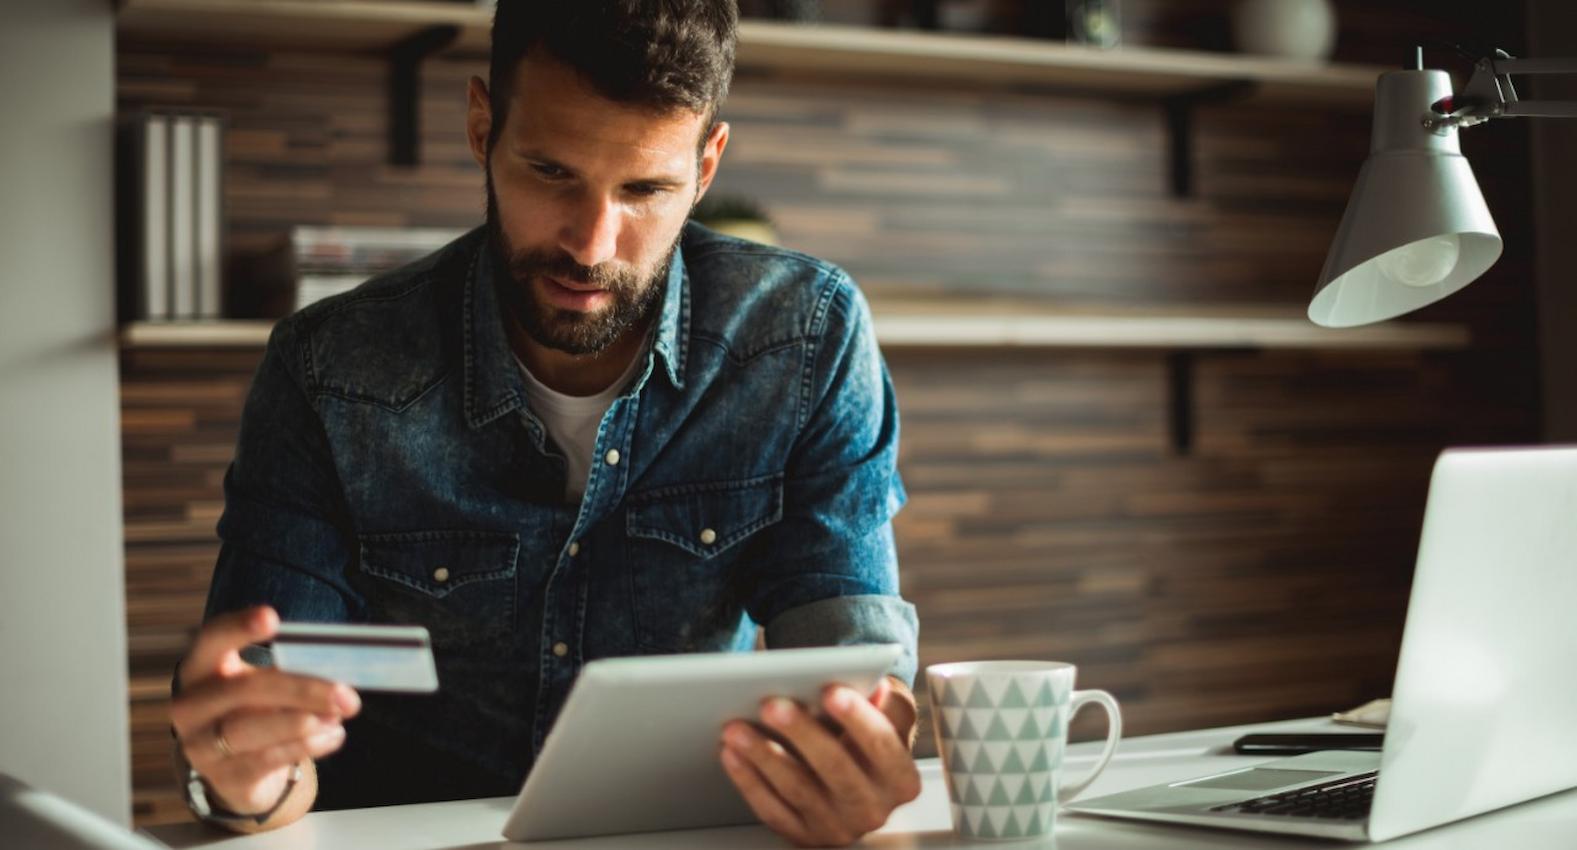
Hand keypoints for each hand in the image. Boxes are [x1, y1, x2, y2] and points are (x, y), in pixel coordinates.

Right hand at [169, 606, 360, 815]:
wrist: (239, 769)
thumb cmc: (256, 710)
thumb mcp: (264, 684)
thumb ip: (289, 671)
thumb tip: (337, 671)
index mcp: (201, 669)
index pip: (212, 640)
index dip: (238, 628)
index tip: (271, 617)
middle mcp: (191, 706)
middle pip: (245, 690)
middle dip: (301, 690)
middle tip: (345, 695)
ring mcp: (201, 746)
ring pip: (251, 729)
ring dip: (303, 722)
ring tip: (338, 716)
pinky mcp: (224, 778)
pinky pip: (266, 760)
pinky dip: (305, 746)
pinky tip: (333, 736)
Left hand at [719, 677, 921, 846]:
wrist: (857, 781)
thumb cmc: (869, 740)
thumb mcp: (891, 719)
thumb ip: (889, 704)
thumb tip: (880, 688)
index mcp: (901, 779)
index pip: (881, 745)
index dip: (857, 718)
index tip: (831, 691)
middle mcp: (873, 809)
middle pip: (835, 768)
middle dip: (801, 734)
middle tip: (771, 705)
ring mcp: (837, 827)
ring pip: (797, 789)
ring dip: (763, 755)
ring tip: (737, 727)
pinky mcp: (804, 835)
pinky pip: (771, 809)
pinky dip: (748, 780)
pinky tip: (731, 754)